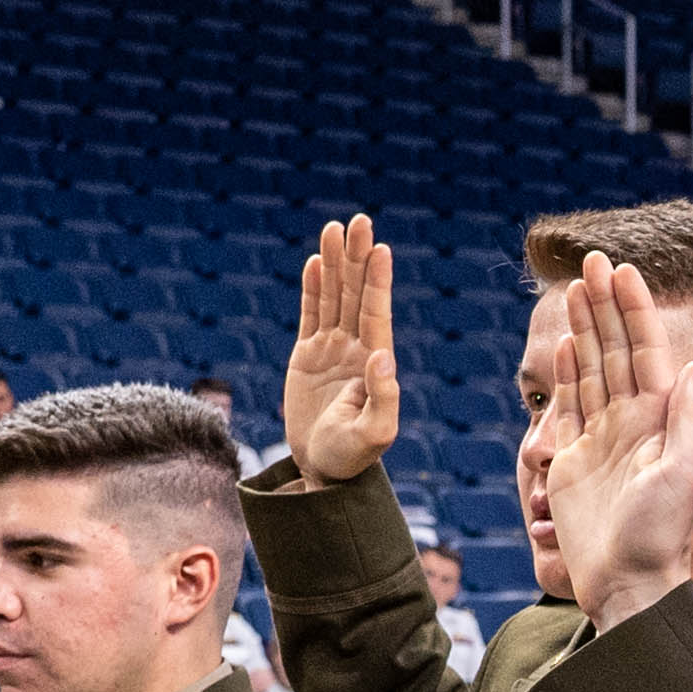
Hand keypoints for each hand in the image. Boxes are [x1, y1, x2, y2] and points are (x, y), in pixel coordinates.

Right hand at [280, 213, 398, 484]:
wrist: (324, 470)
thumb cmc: (353, 456)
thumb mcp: (375, 434)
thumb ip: (384, 396)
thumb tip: (381, 354)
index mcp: (375, 364)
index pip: (375, 313)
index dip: (376, 282)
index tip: (379, 250)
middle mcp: (356, 349)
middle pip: (356, 294)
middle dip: (356, 259)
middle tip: (358, 222)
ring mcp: (332, 350)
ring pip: (333, 297)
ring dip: (334, 264)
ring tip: (333, 229)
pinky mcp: (308, 357)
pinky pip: (311, 314)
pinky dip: (313, 289)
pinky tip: (316, 262)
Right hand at [541, 255, 692, 623]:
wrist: (628, 580)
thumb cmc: (661, 534)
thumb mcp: (685, 473)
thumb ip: (684, 417)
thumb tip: (692, 364)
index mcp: (659, 419)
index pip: (645, 349)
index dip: (635, 309)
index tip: (624, 269)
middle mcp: (630, 421)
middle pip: (615, 349)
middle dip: (604, 304)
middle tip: (592, 260)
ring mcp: (600, 438)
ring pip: (590, 368)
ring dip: (584, 327)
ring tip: (576, 287)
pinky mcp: (572, 460)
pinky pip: (569, 405)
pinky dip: (565, 372)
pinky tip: (564, 342)